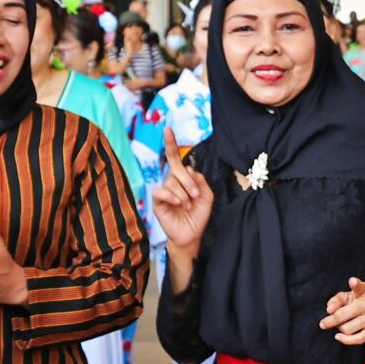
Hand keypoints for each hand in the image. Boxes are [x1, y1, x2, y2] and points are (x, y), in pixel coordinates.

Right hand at [152, 125, 214, 258]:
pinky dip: (173, 196)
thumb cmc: (198, 214)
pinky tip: (179, 204)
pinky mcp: (157, 201)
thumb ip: (200, 180)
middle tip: (196, 195)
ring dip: (185, 194)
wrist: (192, 234)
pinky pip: (161, 191)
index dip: (171, 143)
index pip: (175, 157)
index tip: (168, 129)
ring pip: (172, 182)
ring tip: (188, 206)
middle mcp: (171, 181)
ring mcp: (164, 190)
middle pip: (177, 169)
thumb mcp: (207, 195)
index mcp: (182, 177)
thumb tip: (189, 169)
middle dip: (189, 181)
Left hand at [321, 276, 364, 345]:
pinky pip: (357, 339)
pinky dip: (345, 340)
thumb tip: (329, 310)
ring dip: (340, 328)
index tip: (352, 282)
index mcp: (364, 291)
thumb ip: (336, 300)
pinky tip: (338, 336)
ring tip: (341, 325)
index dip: (355, 285)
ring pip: (347, 328)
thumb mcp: (348, 297)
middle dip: (331, 320)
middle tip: (324, 323)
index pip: (360, 287)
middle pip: (343, 315)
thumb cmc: (360, 303)